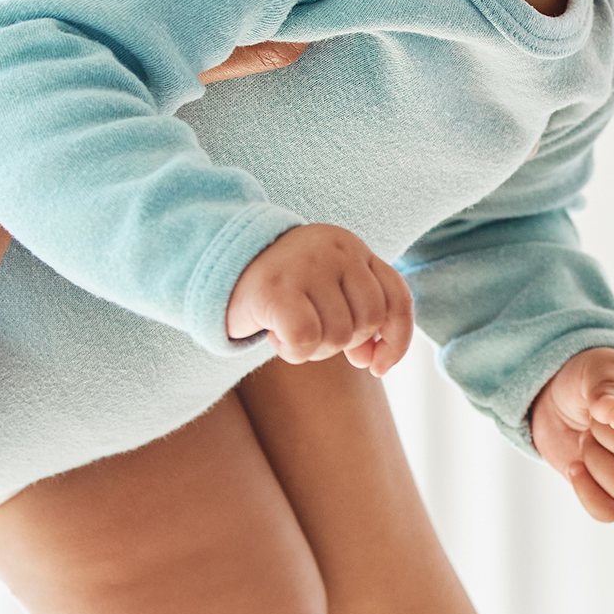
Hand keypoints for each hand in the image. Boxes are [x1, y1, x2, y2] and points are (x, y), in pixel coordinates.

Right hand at [223, 223, 413, 372]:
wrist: (217, 264)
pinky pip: (306, 341)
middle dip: (343, 342)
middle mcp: (337, 249)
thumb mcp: (327, 289)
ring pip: (338, 335)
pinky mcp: (277, 289)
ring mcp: (308, 265)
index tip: (375, 366)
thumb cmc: (282, 288)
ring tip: (289, 330)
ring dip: (314, 349)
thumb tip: (374, 360)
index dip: (396, 339)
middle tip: (310, 333)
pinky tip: (275, 337)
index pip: (397, 298)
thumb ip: (358, 315)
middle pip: (368, 322)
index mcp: (354, 247)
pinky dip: (294, 352)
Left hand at [531, 347, 613, 521]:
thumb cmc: (590, 378)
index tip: (611, 415)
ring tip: (583, 439)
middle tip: (591, 419)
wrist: (560, 398)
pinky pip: (610, 512)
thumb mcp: (597, 369)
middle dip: (607, 436)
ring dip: (596, 462)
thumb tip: (610, 414)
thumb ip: (606, 388)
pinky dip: (588, 494)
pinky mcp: (611, 490)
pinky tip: (574, 466)